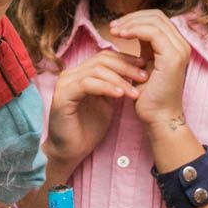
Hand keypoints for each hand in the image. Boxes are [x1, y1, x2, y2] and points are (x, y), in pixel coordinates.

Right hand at [45, 49, 144, 164]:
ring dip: (119, 79)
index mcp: (81, 73)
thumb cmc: (88, 128)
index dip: (126, 59)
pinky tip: (120, 95)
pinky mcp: (62, 95)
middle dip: (126, 67)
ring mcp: (65, 83)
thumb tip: (133, 72)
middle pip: (102, 59)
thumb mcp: (106, 103)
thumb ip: (113, 86)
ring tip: (135, 92)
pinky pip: (87, 84)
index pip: (105, 57)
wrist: (71, 151)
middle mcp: (71, 74)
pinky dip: (106, 87)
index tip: (145, 67)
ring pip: (96, 70)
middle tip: (144, 77)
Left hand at [109, 9, 191, 129]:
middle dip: (132, 18)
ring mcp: (180, 50)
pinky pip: (152, 33)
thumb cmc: (149, 96)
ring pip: (154, 21)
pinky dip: (135, 30)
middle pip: (157, 15)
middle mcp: (182, 45)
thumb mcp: (144, 65)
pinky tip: (120, 36)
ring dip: (130, 23)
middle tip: (113, 27)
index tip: (116, 27)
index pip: (157, 18)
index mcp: (176, 45)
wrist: (158, 118)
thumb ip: (144, 47)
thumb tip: (129, 29)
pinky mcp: (173, 57)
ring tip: (113, 31)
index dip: (136, 18)